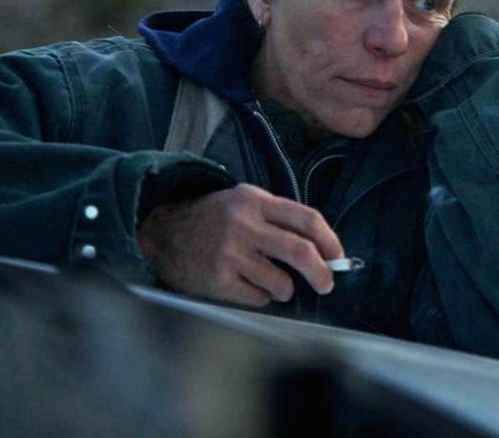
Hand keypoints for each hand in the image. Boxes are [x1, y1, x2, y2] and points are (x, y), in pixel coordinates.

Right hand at [136, 183, 343, 306]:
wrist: (160, 230)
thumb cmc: (211, 218)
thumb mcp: (243, 203)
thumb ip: (278, 219)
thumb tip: (322, 249)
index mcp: (254, 200)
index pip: (306, 219)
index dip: (330, 241)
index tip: (337, 257)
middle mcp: (243, 224)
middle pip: (301, 251)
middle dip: (322, 273)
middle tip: (327, 283)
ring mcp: (229, 252)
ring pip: (282, 282)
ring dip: (285, 288)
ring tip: (271, 282)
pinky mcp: (216, 279)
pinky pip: (258, 298)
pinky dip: (261, 297)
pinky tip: (247, 286)